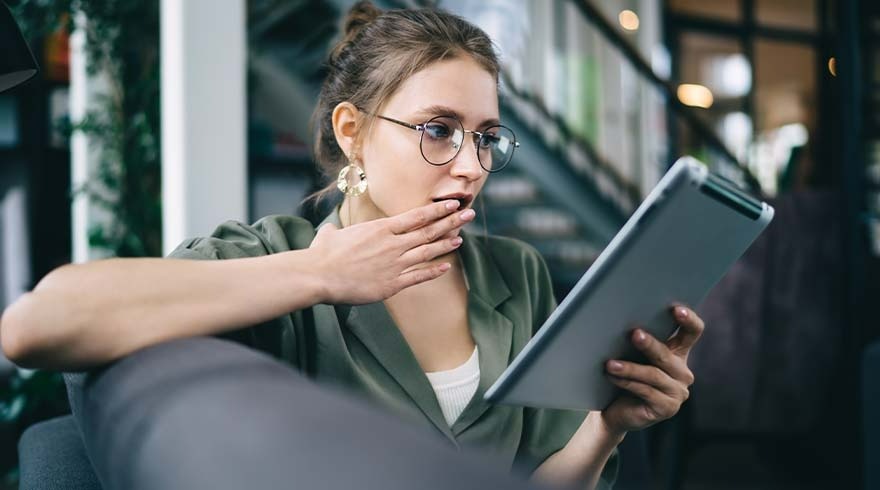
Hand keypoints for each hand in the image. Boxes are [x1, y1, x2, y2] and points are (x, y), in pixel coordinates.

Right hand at [309, 200, 474, 304]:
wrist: (320, 276)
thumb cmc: (323, 255)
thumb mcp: (331, 236)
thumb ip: (336, 232)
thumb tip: (330, 231)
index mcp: (381, 228)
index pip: (417, 216)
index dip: (438, 210)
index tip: (453, 204)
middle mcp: (393, 244)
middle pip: (428, 231)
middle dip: (451, 222)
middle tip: (469, 214)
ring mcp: (395, 264)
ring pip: (427, 252)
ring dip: (446, 244)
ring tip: (460, 238)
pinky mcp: (392, 284)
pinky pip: (419, 276)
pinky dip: (434, 271)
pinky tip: (446, 267)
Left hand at [600, 305, 703, 434]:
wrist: (616, 410)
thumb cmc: (625, 376)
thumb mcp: (633, 355)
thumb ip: (639, 340)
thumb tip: (623, 319)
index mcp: (678, 353)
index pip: (693, 332)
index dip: (689, 320)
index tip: (676, 309)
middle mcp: (683, 372)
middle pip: (667, 354)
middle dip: (650, 344)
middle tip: (634, 334)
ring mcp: (678, 392)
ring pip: (653, 374)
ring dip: (629, 368)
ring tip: (610, 364)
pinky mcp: (668, 408)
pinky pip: (645, 391)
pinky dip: (626, 382)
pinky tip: (612, 376)